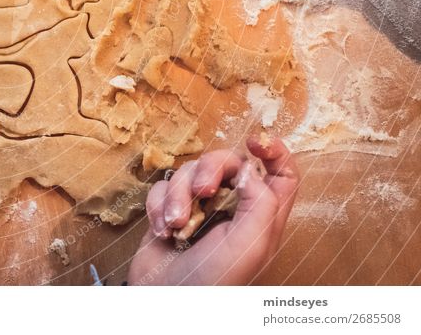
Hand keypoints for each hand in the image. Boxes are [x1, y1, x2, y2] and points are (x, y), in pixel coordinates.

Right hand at [128, 136, 298, 284]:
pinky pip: (163, 186)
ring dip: (178, 196)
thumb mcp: (251, 244)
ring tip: (176, 224)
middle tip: (202, 191)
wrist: (163, 300)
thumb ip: (262, 201)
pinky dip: (159, 205)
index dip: (274, 151)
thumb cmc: (213, 281)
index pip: (282, 174)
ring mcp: (200, 208)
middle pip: (229, 162)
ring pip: (190, 172)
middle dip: (210, 170)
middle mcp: (233, 208)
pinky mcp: (169, 210)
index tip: (255, 140)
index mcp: (263, 216)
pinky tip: (163, 229)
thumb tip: (250, 169)